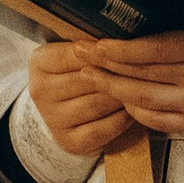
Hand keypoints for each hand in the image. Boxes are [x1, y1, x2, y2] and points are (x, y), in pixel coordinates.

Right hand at [27, 42, 135, 159]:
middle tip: (143, 70)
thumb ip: (92, 46)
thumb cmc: (77, 73)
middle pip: (89, 79)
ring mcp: (53, 119)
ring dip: (123, 96)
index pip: (77, 53)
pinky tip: (132, 110)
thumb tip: (121, 40)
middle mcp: (40, 91)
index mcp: (40, 62)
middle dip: (118, 75)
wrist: (63, 109)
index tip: (127, 49)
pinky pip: (102, 130)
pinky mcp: (69, 142)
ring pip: (98, 104)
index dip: (106, 52)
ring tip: (140, 88)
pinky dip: (121, 120)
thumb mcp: (76, 54)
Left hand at [92, 26, 183, 146]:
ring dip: (113, 89)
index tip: (95, 41)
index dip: (118, 48)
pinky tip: (122, 102)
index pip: (151, 49)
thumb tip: (160, 15)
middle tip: (79, 56)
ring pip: (143, 100)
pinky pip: (158, 122)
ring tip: (90, 78)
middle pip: (139, 74)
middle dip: (104, 65)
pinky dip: (136, 112)